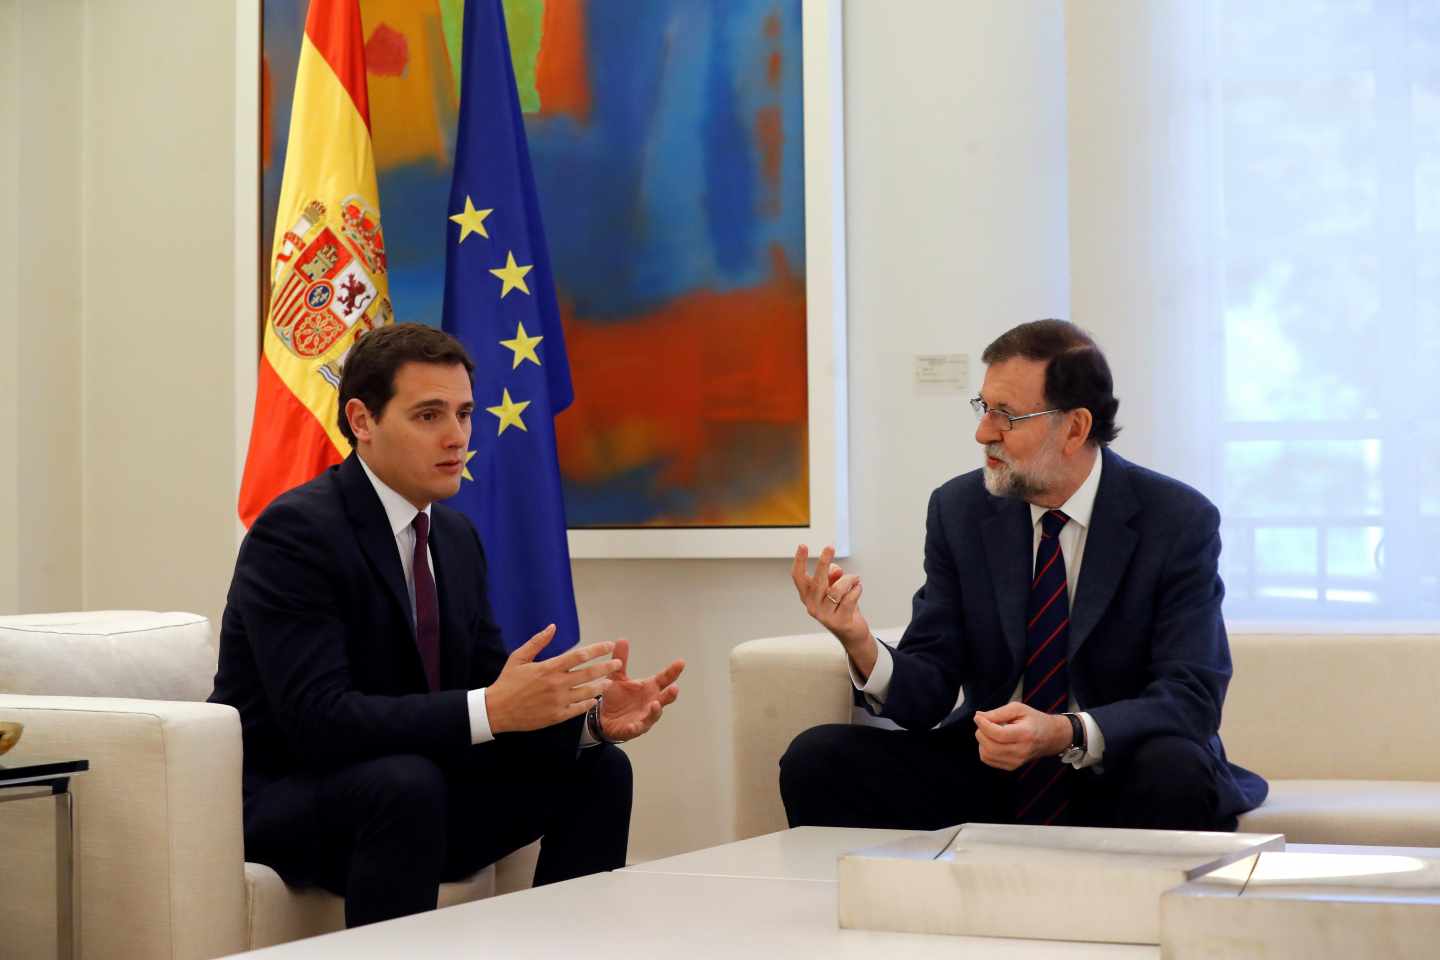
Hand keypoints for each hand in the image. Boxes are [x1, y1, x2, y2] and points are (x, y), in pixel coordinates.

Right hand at [486, 625, 621, 734]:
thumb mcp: (519, 657)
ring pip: (587, 692)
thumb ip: (538, 642)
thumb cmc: (507, 681)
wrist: (496, 710)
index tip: (609, 645)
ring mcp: (558, 701)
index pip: (580, 655)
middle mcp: (557, 684)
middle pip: (589, 673)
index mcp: (549, 668)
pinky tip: (594, 699)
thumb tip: (553, 627)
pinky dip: (588, 703)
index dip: (597, 649)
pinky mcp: (556, 716)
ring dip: (601, 686)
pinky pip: (578, 709)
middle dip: (606, 667)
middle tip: (618, 663)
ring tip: (610, 682)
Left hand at [599, 638, 683, 741]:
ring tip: (655, 704)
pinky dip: (635, 727)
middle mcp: (650, 702)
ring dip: (655, 710)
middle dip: (670, 694)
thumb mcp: (617, 677)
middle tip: (674, 688)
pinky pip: (636, 729)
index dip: (673, 671)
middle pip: (664, 698)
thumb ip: (621, 660)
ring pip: (653, 715)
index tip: (681, 662)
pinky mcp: (633, 729)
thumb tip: (622, 639)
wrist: (603, 718)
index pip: (664, 679)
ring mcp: (644, 717)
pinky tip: (633, 725)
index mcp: (649, 688)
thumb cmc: (616, 697)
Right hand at [791, 544, 874, 673]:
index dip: (799, 561)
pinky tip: (858, 588)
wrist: (851, 633)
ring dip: (849, 579)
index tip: (803, 546)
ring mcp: (825, 616)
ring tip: (856, 579)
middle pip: (816, 581)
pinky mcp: (839, 621)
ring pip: (837, 589)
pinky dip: (857, 589)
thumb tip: (836, 570)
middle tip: (830, 547)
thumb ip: (833, 576)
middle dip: (823, 562)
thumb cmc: (842, 605)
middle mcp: (812, 606)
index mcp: (807, 596)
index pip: (798, 577)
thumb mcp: (835, 587)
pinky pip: (850, 598)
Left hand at [973, 701, 1071, 770]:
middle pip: (990, 746)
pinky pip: (988, 760)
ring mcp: (1016, 762)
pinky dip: (984, 749)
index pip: (998, 734)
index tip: (978, 717)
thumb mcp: (1019, 709)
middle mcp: (1021, 752)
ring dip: (982, 741)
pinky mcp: (1011, 767)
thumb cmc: (1033, 720)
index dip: (984, 725)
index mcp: (1025, 735)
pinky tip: (992, 740)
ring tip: (990, 731)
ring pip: (986, 754)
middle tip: (984, 723)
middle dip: (981, 732)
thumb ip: (998, 712)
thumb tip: (979, 716)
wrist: (1050, 737)